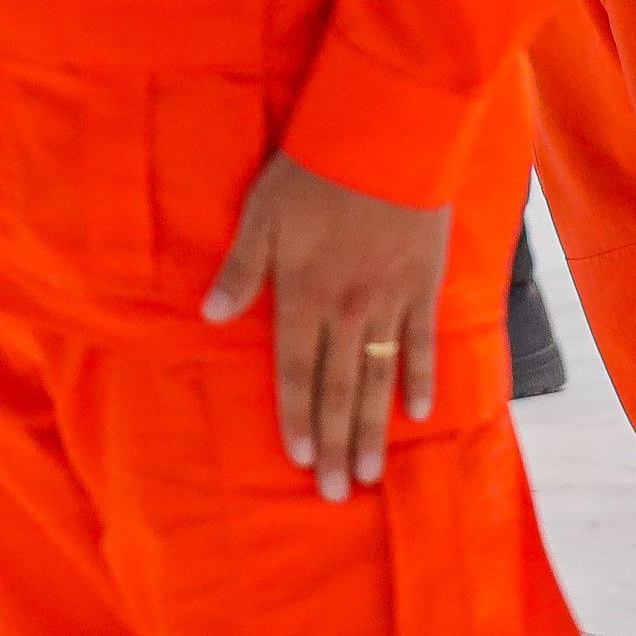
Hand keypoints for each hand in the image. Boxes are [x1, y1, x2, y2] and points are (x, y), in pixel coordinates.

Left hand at [202, 152, 449, 498]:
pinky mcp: (424, 287)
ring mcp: (391, 302)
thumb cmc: (310, 174)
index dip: (295, 416)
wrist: (384, 142)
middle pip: (338, 388)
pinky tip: (420, 415)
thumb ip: (241, 269)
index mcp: (304, 293)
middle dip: (335, 443)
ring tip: (370, 474)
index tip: (297, 459)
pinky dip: (423, 380)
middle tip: (335, 493)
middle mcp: (348, 309)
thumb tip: (211, 315)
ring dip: (373, 429)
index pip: (296, 369)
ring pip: (380, 379)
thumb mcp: (260, 214)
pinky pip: (424, 344)